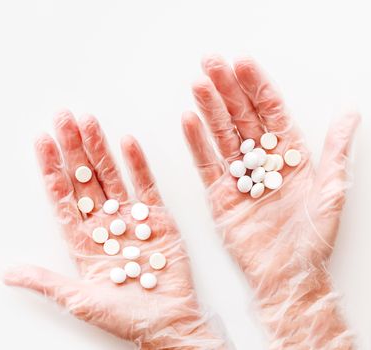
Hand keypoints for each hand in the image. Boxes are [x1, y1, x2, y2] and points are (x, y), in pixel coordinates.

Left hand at [5, 111, 225, 348]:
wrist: (169, 324)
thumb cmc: (124, 318)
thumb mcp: (78, 299)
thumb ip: (43, 281)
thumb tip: (6, 273)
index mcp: (82, 241)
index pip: (62, 197)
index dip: (51, 169)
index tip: (42, 142)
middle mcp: (103, 224)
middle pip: (83, 178)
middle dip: (72, 148)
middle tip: (62, 117)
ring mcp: (130, 218)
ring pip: (110, 175)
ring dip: (98, 148)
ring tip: (87, 120)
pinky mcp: (157, 218)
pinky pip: (145, 185)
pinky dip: (137, 163)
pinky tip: (126, 141)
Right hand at [182, 55, 358, 348]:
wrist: (287, 275)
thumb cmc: (312, 238)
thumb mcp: (332, 189)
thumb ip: (336, 149)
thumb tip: (350, 109)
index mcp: (290, 155)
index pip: (270, 112)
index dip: (256, 86)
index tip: (243, 64)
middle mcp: (263, 161)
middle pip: (241, 116)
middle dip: (226, 88)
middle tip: (211, 63)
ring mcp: (239, 176)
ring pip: (222, 135)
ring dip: (209, 108)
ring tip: (197, 84)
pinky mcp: (219, 194)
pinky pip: (206, 163)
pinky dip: (196, 143)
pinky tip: (189, 120)